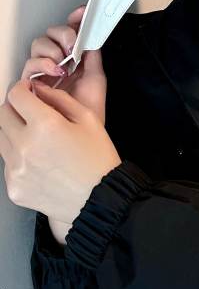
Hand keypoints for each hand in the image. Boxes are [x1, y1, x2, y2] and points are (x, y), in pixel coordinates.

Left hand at [0, 79, 120, 224]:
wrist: (99, 200)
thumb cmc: (98, 158)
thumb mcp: (87, 118)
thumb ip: (59, 98)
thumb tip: (38, 89)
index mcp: (45, 124)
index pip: (16, 95)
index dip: (22, 88)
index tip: (28, 90)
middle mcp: (25, 146)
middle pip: (2, 115)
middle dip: (15, 108)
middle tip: (30, 112)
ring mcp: (16, 169)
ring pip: (1, 138)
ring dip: (13, 131)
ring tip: (36, 139)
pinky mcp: (13, 188)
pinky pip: (8, 163)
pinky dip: (18, 157)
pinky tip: (40, 162)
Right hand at [22, 5, 106, 124]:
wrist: (81, 132)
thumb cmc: (89, 110)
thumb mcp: (96, 78)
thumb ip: (93, 55)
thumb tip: (91, 34)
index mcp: (74, 58)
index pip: (70, 31)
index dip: (74, 19)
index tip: (80, 13)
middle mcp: (57, 62)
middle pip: (50, 34)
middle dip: (61, 35)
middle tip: (72, 46)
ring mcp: (44, 72)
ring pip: (38, 46)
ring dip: (51, 50)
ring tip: (63, 64)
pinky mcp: (32, 83)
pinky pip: (30, 65)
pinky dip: (42, 64)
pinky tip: (55, 71)